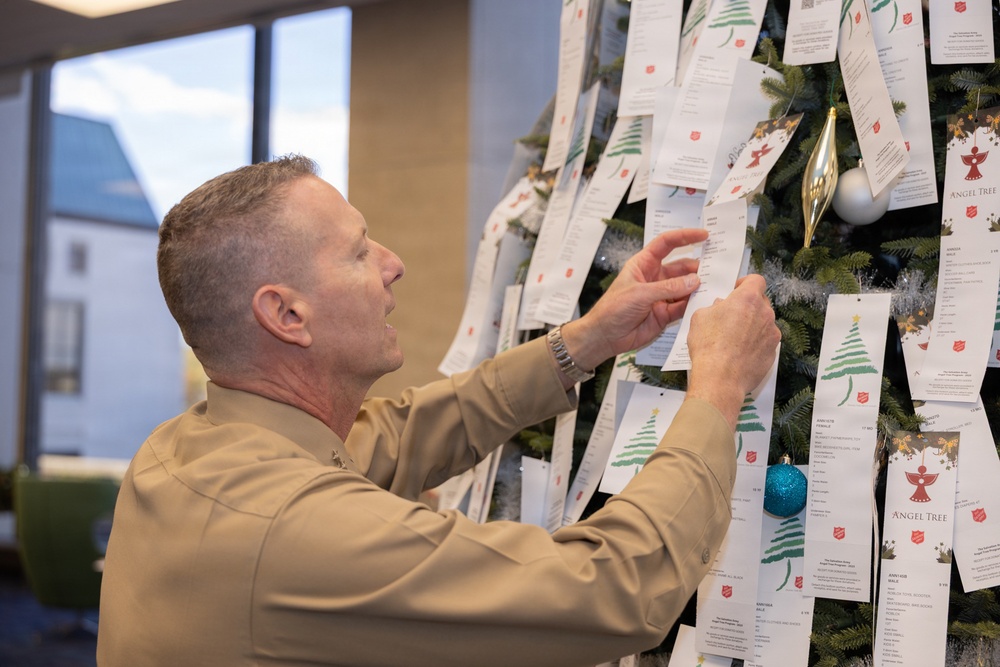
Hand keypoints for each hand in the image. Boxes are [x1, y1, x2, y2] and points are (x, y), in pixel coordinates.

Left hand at [560, 228, 707, 372]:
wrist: (605, 336)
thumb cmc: (613, 309)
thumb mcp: (640, 294)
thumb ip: (669, 288)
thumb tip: (695, 281)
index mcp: (644, 264)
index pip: (666, 244)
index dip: (684, 236)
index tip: (704, 235)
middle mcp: (655, 278)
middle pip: (681, 267)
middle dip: (698, 266)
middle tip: (718, 266)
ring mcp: (661, 296)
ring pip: (685, 287)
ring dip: (698, 287)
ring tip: (717, 285)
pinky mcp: (665, 313)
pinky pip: (683, 306)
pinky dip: (694, 305)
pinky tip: (705, 302)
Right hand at [685, 274, 780, 428]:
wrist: (720, 378)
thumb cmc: (708, 346)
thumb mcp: (699, 317)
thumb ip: (714, 307)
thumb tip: (720, 308)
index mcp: (747, 299)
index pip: (755, 280)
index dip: (745, 283)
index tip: (736, 290)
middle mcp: (764, 313)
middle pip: (761, 302)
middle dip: (748, 306)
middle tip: (731, 315)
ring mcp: (771, 334)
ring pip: (763, 323)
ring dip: (752, 326)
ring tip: (734, 338)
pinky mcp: (772, 352)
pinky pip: (764, 342)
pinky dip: (755, 344)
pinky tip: (740, 353)